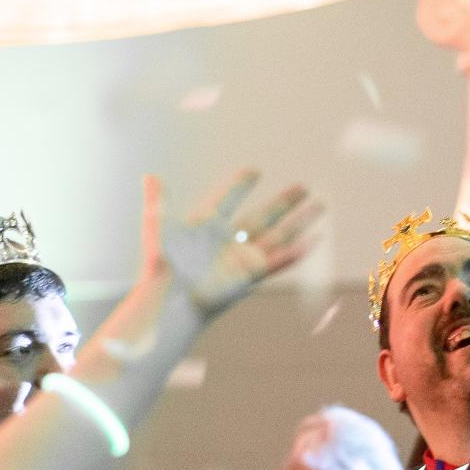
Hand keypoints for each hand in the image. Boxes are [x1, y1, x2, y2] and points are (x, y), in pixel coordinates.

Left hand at [140, 171, 320, 319]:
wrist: (170, 299)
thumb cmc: (161, 267)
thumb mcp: (158, 225)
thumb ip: (158, 199)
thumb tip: (149, 175)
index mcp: (206, 226)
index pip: (227, 200)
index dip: (239, 186)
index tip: (254, 171)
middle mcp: (228, 242)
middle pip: (263, 217)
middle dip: (284, 203)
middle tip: (304, 187)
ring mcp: (242, 259)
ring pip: (278, 235)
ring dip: (301, 221)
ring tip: (321, 206)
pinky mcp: (250, 275)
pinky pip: (279, 261)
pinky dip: (297, 252)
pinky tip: (315, 240)